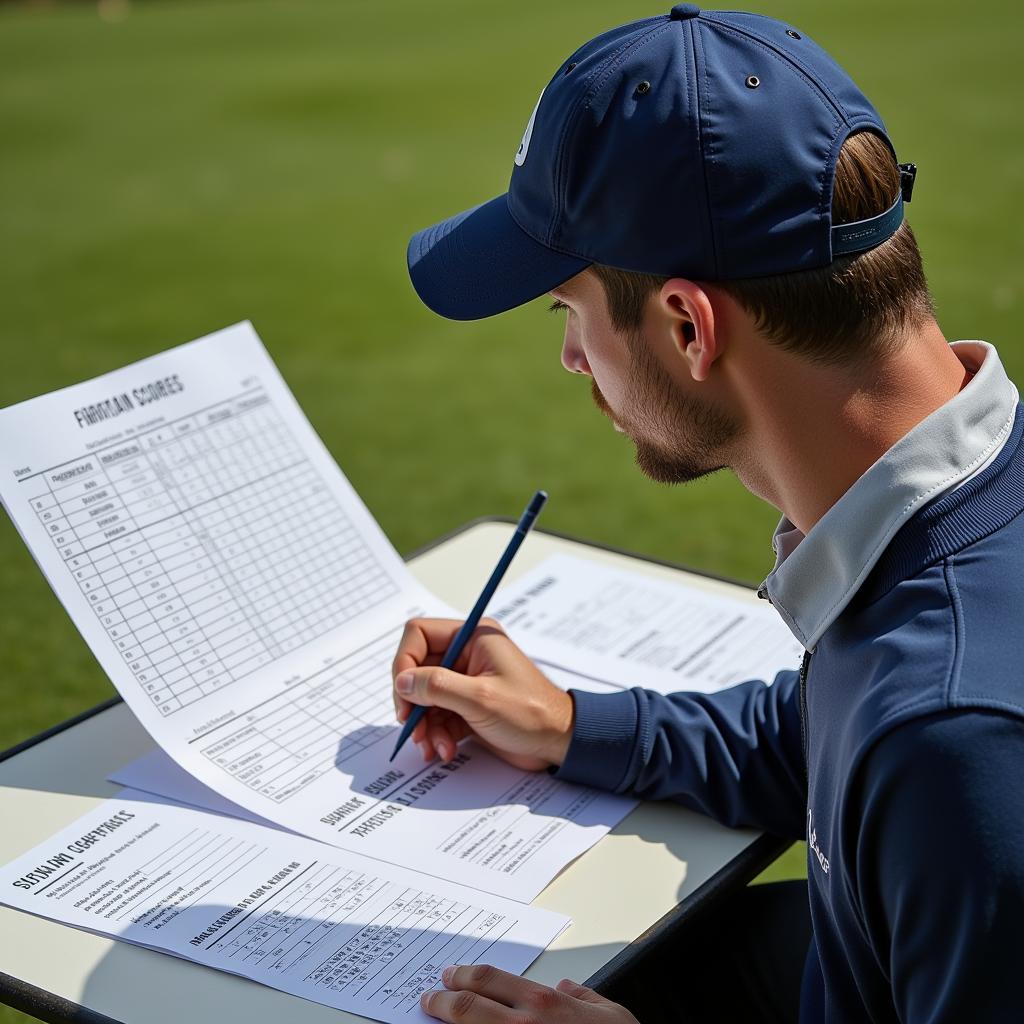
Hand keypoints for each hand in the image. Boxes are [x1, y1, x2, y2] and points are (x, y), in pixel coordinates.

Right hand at [391, 617, 574, 770]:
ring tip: (433, 746)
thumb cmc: (531, 714)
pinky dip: (436, 733)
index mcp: (472, 637)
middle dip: (412, 701)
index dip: (404, 663)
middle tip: (412, 727)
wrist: (559, 742)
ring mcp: (466, 680)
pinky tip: (444, 750)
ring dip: (424, 724)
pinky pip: (437, 715)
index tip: (404, 694)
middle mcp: (466, 654)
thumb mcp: (480, 699)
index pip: (419, 634)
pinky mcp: (467, 705)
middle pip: (417, 668)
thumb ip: (436, 686)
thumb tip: (402, 681)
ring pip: (424, 696)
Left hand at [421, 965, 639, 1023]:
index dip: (462, 977)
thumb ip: (586, 997)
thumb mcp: (613, 1016)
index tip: (448, 978)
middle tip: (430, 998)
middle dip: (441, 1001)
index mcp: (543, 1005)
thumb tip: (568, 989)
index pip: (487, 981)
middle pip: (466, 1007)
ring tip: (435, 1022)